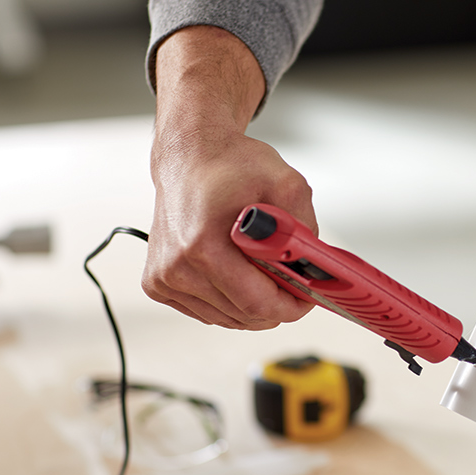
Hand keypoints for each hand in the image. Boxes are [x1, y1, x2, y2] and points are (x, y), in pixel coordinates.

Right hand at [142, 130, 317, 328]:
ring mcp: (165, 278)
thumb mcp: (285, 183)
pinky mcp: (159, 284)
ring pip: (227, 318)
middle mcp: (177, 266)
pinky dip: (230, 301)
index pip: (256, 302)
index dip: (289, 307)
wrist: (190, 156)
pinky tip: (238, 274)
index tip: (306, 300)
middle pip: (244, 315)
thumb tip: (316, 264)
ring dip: (252, 304)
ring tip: (263, 272)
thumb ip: (304, 225)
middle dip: (276, 305)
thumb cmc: (230, 166)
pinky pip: (209, 312)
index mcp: (202, 244)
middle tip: (292, 284)